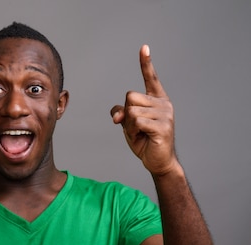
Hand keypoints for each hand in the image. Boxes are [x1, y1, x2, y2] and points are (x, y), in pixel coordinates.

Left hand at [110, 45, 178, 175]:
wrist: (157, 160)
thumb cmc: (144, 140)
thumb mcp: (128, 124)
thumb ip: (121, 113)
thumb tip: (117, 114)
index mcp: (157, 99)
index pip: (151, 78)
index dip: (146, 63)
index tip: (143, 47)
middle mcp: (163, 103)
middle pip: (130, 96)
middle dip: (126, 113)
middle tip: (135, 127)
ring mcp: (165, 114)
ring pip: (131, 111)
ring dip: (129, 125)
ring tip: (140, 133)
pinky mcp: (162, 126)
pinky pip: (136, 121)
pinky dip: (133, 131)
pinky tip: (143, 137)